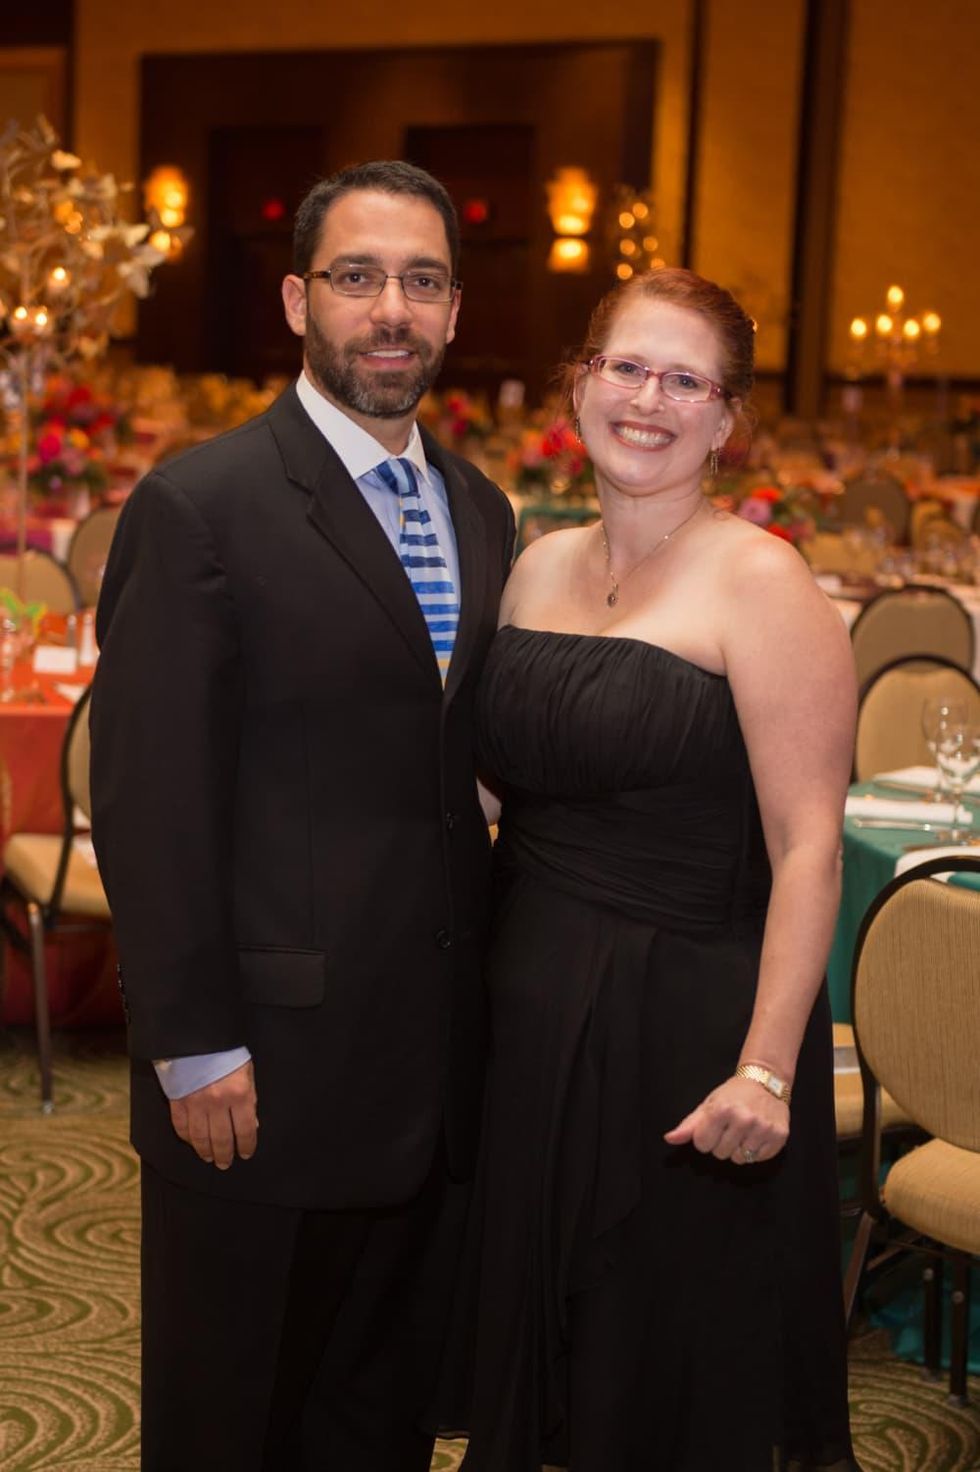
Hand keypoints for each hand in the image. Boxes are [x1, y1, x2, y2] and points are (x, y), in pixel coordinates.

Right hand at [169, 1061, 257, 1169]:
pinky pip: (182, 1127)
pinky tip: (192, 1143)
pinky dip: (187, 1138)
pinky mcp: (178, 1101)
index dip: (247, 1145)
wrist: (197, 1035)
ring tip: (209, 1158)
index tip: (246, 1153)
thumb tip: (250, 1124)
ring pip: (201, 1138)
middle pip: (222, 1139)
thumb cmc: (227, 1051)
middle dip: (225, 1154)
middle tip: (225, 1164)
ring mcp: (196, 1104)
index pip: (245, 1130)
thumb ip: (249, 1098)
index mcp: (239, 1094)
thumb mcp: (246, 1071)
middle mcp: (218, 1103)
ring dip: (206, 1151)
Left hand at [664, 1075, 788, 1164]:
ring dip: (739, 1149)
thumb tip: (669, 1139)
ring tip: (744, 1131)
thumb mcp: (708, 1105)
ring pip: (740, 1159)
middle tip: (731, 1127)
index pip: (702, 1145)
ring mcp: (762, 1128)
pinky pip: (759, 1159)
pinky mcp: (779, 1136)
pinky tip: (757, 1134)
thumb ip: (689, 1125)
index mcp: (721, 1110)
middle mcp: (743, 1119)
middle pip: (720, 1154)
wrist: (765, 1081)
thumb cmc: (733, 1094)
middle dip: (722, 1144)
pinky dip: (756, 1151)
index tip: (714, 1126)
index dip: (705, 1138)